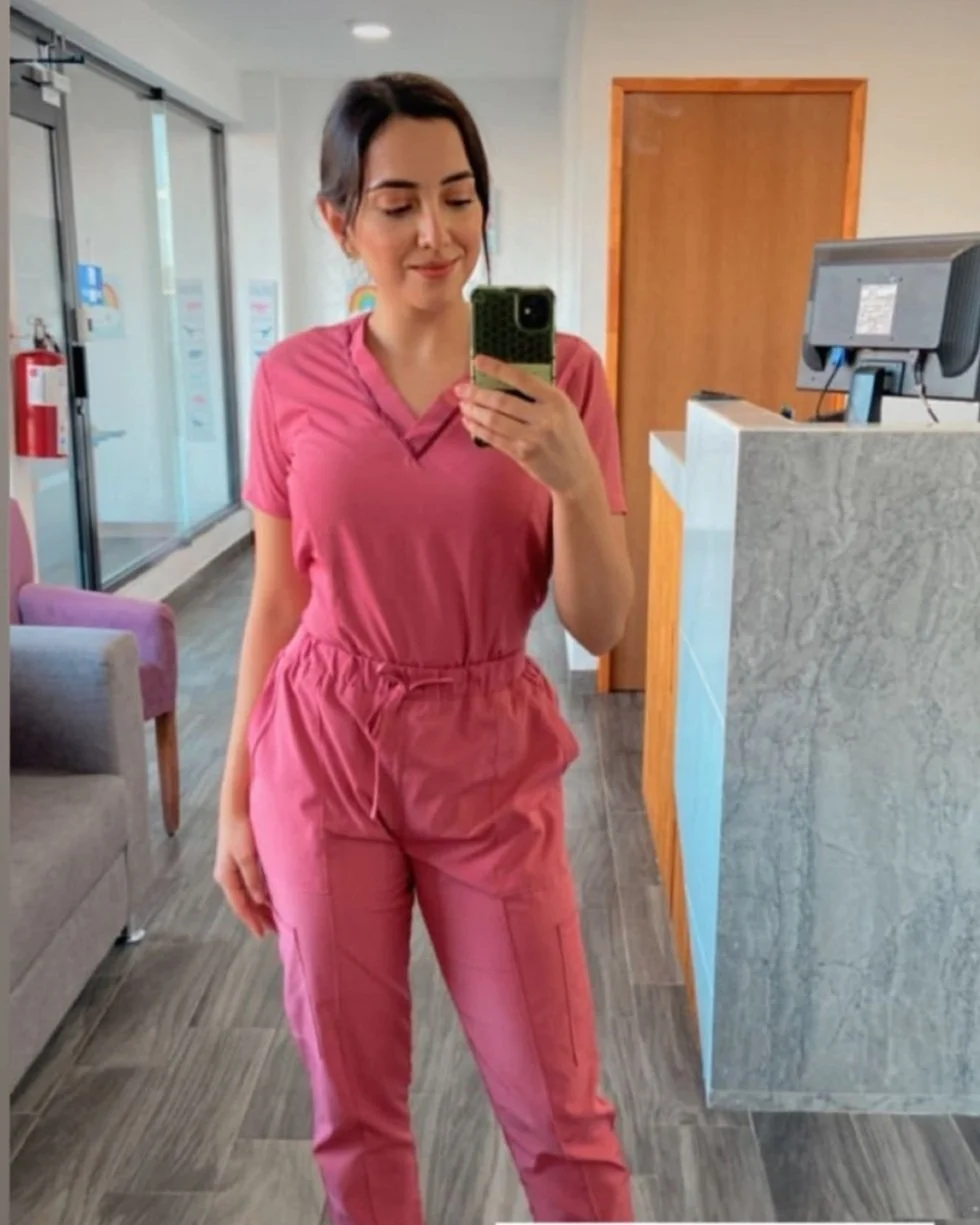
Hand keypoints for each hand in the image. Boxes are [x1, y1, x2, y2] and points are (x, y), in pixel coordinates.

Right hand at [214, 807, 274, 938]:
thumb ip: (253, 878)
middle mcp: (227, 876)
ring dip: (257, 906)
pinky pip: (248, 884)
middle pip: (242, 902)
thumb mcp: (247, 856)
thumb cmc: (241, 830)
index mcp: (226, 877)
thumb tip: (258, 901)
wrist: (236, 807)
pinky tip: (267, 897)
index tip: (263, 934)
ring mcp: (232, 868)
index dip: (251, 921)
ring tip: (272, 918)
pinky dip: (258, 894)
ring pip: (246, 894)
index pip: (240, 906)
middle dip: (255, 916)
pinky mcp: (239, 860)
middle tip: (272, 930)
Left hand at [458, 357, 604, 500]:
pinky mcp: (522, 455)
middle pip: (501, 401)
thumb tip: (505, 380)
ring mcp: (532, 438)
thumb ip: (540, 395)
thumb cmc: (568, 437)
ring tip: (463, 405)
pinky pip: (493, 438)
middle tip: (460, 389)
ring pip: (493, 420)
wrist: (577, 473)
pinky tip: (470, 423)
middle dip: (476, 393)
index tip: (478, 361)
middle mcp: (545, 418)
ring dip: (474, 411)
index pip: (522, 378)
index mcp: (556, 400)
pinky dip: (478, 429)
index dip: (497, 368)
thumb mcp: (564, 409)